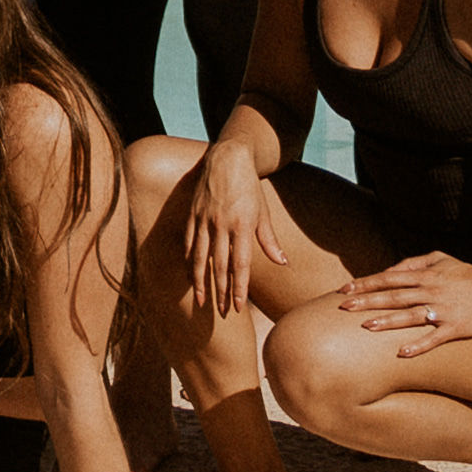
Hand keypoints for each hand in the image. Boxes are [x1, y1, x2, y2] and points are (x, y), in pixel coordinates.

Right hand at [186, 138, 284, 320]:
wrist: (228, 158)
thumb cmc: (250, 187)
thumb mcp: (263, 212)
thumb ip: (269, 239)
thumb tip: (282, 262)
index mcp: (242, 225)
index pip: (240, 264)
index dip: (239, 288)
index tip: (239, 307)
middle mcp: (221, 224)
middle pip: (219, 266)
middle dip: (221, 292)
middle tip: (223, 313)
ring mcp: (204, 219)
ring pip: (200, 257)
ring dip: (201, 282)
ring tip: (201, 300)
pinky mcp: (193, 213)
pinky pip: (188, 241)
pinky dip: (188, 260)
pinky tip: (189, 274)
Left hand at [342, 251, 471, 357]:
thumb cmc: (464, 273)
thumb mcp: (438, 258)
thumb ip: (412, 263)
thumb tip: (388, 271)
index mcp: (424, 276)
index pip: (388, 279)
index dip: (365, 283)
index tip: (344, 289)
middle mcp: (430, 292)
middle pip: (393, 296)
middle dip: (368, 301)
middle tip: (344, 307)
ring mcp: (442, 310)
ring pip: (410, 316)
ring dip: (388, 321)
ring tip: (366, 326)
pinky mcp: (454, 328)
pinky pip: (434, 338)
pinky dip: (419, 345)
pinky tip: (403, 353)